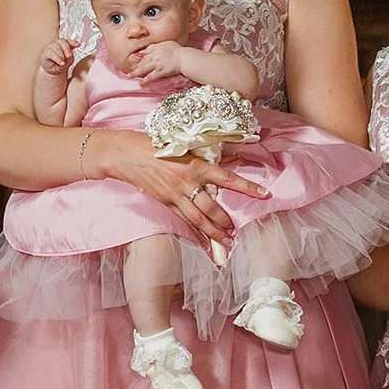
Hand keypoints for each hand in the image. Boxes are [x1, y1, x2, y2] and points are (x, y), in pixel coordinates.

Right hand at [39, 36, 80, 79]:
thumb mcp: (68, 62)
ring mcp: (50, 47)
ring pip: (56, 46)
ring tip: (64, 62)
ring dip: (61, 54)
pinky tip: (61, 63)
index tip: (78, 44)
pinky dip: (57, 58)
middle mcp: (57, 44)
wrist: (53, 72)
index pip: (69, 41)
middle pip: (62, 41)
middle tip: (69, 56)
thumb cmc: (61, 65)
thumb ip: (70, 58)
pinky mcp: (45, 53)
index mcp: (64, 44)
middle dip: (67, 49)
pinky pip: (51, 53)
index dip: (73, 42)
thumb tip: (69, 55)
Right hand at [92, 130, 266, 248]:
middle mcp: (187, 181)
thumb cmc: (152, 145)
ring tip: (227, 242)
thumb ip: (199, 159)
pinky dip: (195, 233)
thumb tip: (219, 167)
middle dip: (226, 222)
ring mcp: (175, 194)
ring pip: (199, 219)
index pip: (227, 178)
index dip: (247, 187)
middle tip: (237, 231)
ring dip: (214, 233)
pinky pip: (183, 221)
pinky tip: (204, 243)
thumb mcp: (181, 146)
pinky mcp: (164, 202)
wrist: (124, 153)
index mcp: (195, 164)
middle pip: (213, 207)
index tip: (265, 194)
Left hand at [131, 40, 187, 80]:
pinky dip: (145, 80)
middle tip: (128, 68)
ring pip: (143, 68)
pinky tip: (140, 84)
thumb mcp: (168, 43)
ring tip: (129, 76)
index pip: (145, 51)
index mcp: (156, 48)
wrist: (184, 57)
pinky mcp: (160, 72)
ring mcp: (157, 64)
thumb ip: (159, 45)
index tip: (135, 57)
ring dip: (136, 72)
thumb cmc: (178, 50)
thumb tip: (154, 47)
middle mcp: (154, 56)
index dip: (139, 54)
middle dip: (135, 64)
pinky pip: (150, 77)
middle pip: (142, 60)